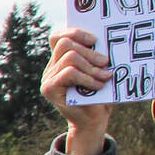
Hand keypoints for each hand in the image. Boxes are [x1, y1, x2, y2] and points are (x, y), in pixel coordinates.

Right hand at [42, 27, 112, 154]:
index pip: (58, 37)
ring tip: (105, 76)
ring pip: (69, 57)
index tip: (95, 40)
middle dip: (90, 51)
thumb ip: (96, 58)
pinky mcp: (49, 89)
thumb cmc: (99, 96)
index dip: (75, 32)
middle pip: (65, 43)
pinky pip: (69, 72)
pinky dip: (87, 77)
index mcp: (60, 61)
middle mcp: (51, 68)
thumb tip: (107, 42)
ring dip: (92, 66)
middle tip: (106, 62)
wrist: (92, 122)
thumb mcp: (99, 72)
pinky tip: (98, 85)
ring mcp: (48, 78)